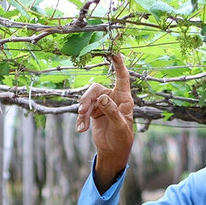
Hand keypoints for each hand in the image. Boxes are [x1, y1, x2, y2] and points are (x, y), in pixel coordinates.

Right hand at [75, 53, 135, 191]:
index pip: (122, 78)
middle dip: (87, 99)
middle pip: (96, 89)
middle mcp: (112, 98)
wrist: (113, 151)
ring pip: (87, 99)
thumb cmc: (122, 138)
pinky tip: (81, 129)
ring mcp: (102, 105)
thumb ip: (112, 111)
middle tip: (83, 111)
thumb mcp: (120, 126)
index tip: (115, 53)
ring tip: (82, 124)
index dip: (119, 65)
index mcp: (124, 98)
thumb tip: (102, 98)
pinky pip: (83, 110)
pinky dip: (80, 119)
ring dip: (83, 111)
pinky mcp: (94, 113)